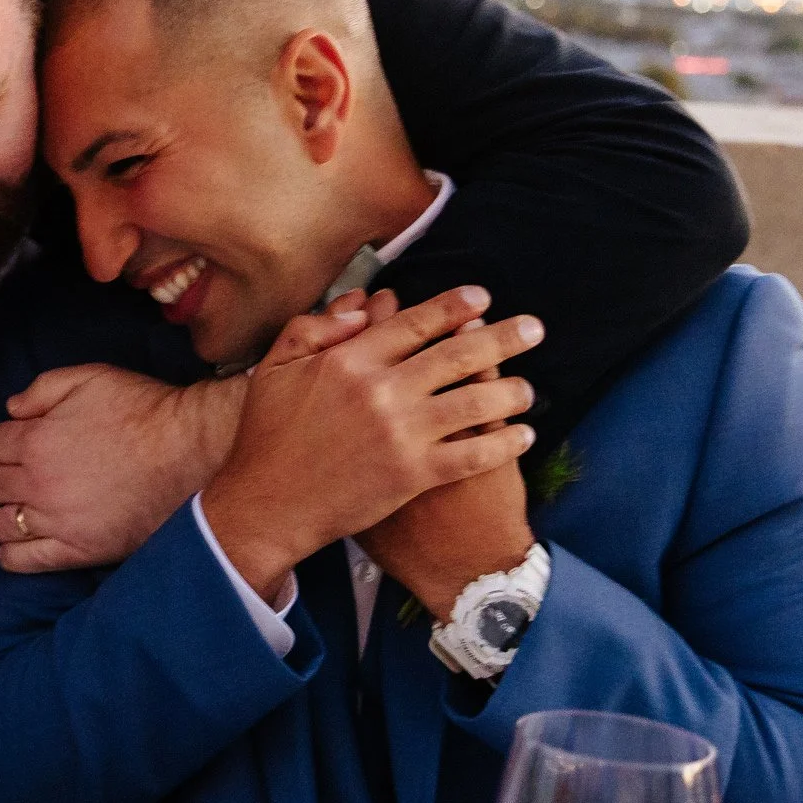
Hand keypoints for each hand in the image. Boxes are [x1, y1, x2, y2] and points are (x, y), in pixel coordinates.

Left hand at [0, 366, 243, 572]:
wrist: (189, 453)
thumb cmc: (144, 412)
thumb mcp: (92, 377)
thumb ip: (44, 388)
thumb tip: (12, 408)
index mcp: (34, 440)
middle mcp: (36, 483)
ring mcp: (55, 520)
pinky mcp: (77, 550)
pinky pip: (26, 560)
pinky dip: (8, 556)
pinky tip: (7, 551)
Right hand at [199, 285, 541, 602]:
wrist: (267, 504)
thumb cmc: (268, 436)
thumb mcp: (275, 367)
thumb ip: (315, 326)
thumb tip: (366, 303)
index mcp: (351, 359)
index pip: (415, 323)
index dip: (454, 308)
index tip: (482, 298)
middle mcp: (383, 390)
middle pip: (458, 355)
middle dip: (504, 338)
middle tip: (534, 329)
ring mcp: (402, 434)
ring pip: (474, 402)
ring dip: (511, 392)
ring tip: (529, 389)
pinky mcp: (413, 475)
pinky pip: (472, 454)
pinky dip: (503, 443)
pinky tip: (522, 437)